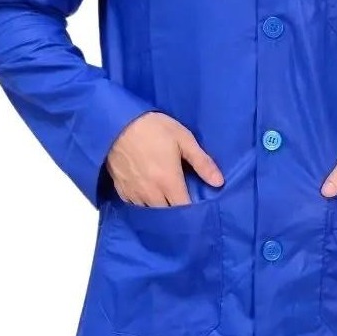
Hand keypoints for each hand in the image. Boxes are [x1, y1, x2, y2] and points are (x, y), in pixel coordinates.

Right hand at [105, 112, 223, 206]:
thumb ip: (202, 162)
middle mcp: (151, 192)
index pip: (184, 209)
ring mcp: (134, 193)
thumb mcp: (183, 139)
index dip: (192, 211)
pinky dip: (144, 204)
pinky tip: (150, 194)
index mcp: (168, 181)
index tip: (199, 207)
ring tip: (168, 199)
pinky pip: (135, 205)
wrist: (116, 121)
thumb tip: (219, 182)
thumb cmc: (153, 127)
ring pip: (150, 211)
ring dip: (160, 209)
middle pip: (167, 214)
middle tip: (184, 201)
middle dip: (177, 212)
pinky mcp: (120, 189)